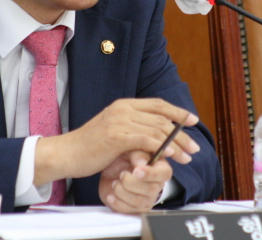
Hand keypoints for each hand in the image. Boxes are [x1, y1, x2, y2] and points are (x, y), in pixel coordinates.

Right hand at [34, 98, 199, 185]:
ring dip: (176, 144)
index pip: (158, 104)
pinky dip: (161, 147)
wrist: (67, 153)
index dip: (178, 112)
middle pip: (162, 118)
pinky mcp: (117, 136)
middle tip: (194, 148)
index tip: (193, 121)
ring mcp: (120, 120)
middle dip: (182, 134)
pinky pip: (146, 139)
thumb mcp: (114, 132)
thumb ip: (133, 129)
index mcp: (124, 104)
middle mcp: (123, 108)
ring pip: (158, 129)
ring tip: (187, 157)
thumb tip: (157, 136)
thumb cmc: (90, 147)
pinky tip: (170, 156)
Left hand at [99, 151, 171, 212]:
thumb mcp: (129, 149)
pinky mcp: (136, 209)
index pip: (165, 173)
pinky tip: (111, 195)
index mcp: (159, 168)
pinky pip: (129, 210)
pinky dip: (116, 202)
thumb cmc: (123, 158)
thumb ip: (138, 154)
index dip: (151, 173)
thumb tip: (143, 163)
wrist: (109, 171)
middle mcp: (156, 185)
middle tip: (121, 174)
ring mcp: (147, 199)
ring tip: (115, 183)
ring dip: (121, 191)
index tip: (136, 170)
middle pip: (151, 189)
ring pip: (139, 201)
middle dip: (130, 182)